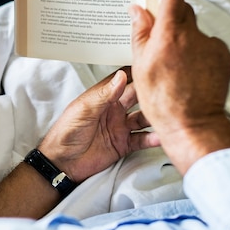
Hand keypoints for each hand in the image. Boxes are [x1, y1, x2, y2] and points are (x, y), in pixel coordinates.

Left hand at [39, 68, 157, 182]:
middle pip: (139, 97)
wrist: (61, 162)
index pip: (125, 80)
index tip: (155, 66)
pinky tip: (160, 137)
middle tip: (169, 91)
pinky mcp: (123, 144)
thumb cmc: (66, 133)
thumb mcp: (84, 110)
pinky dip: (152, 138)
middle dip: (152, 94)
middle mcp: (115, 109)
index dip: (138, 73)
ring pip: (144, 118)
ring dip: (155, 117)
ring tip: (168, 115)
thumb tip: (122, 76)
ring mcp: (120, 126)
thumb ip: (104, 94)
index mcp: (104, 97)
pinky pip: (142, 139)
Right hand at [130, 0, 229, 173]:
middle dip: (172, 17)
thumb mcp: (141, 66)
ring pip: (196, 30)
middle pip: (185, 10)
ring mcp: (212, 46)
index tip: (156, 0)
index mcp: (169, 35)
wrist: (193, 124)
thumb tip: (138, 11)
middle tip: (160, 35)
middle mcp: (193, 36)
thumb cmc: (162, 100)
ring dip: (185, 38)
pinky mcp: (224, 56)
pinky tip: (190, 70)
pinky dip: (199, 52)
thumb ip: (140, 34)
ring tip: (176, 62)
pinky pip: (209, 45)